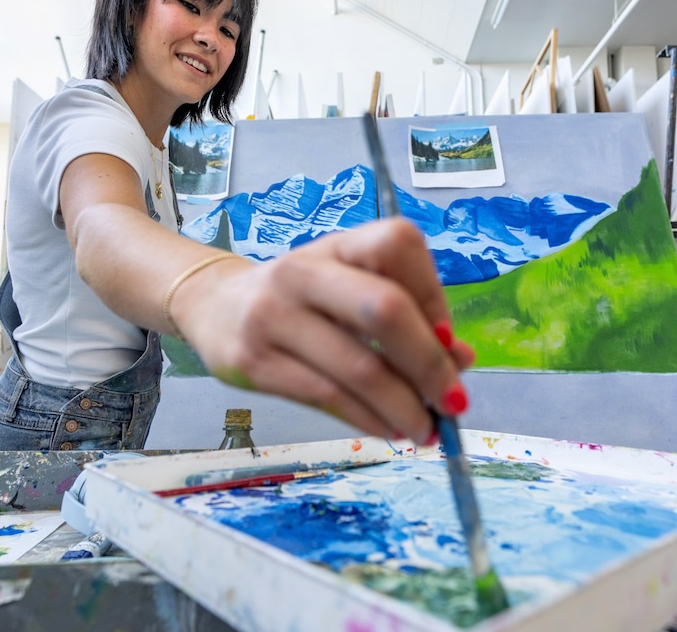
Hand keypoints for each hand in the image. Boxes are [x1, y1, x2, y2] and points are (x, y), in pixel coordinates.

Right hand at [171, 218, 474, 443]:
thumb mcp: (350, 288)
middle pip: (384, 310)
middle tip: (455, 401)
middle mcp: (303, 272)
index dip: (435, 296)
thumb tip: (461, 360)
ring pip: (358, 367)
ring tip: (427, 430)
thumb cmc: (303, 298)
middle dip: (430, 364)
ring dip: (405, 407)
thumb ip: (407, 316)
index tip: (451, 342)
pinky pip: (327, 397)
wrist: (215, 306)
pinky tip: (389, 430)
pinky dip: (369, 420)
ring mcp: (274, 315)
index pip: (398, 247)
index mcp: (338, 245)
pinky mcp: (255, 362)